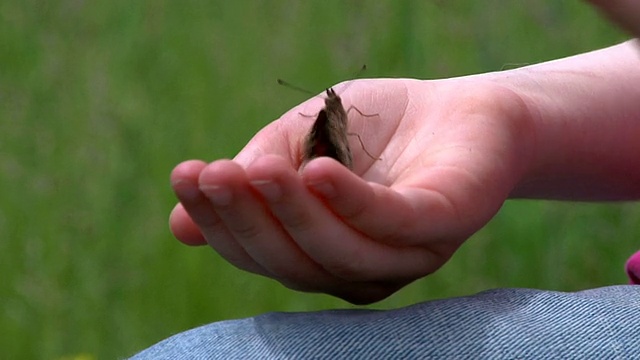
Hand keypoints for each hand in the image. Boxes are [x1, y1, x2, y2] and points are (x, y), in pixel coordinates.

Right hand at [168, 78, 533, 303]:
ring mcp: (405, 253)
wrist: (464, 108)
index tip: (185, 176)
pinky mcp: (446, 223)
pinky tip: (318, 170)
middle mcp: (360, 267)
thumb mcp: (301, 140)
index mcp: (323, 252)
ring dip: (292, 214)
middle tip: (212, 174)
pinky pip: (392, 223)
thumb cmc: (377, 129)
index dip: (220, 221)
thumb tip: (180, 226)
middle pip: (294, 264)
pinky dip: (351, 202)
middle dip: (248, 221)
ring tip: (258, 170)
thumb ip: (254, 178)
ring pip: (338, 254)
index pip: (262, 252)